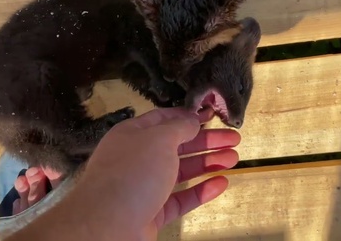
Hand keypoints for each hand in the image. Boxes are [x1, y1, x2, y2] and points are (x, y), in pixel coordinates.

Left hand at [78, 107, 240, 239]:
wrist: (107, 225)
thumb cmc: (131, 173)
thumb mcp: (159, 139)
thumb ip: (180, 128)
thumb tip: (193, 120)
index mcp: (133, 135)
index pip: (163, 120)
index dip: (189, 117)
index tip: (212, 116)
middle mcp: (137, 158)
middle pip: (177, 145)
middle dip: (206, 141)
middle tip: (233, 138)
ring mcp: (144, 187)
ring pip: (181, 172)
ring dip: (208, 163)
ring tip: (233, 158)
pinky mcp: (152, 212)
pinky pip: (181, 198)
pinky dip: (201, 190)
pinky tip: (220, 183)